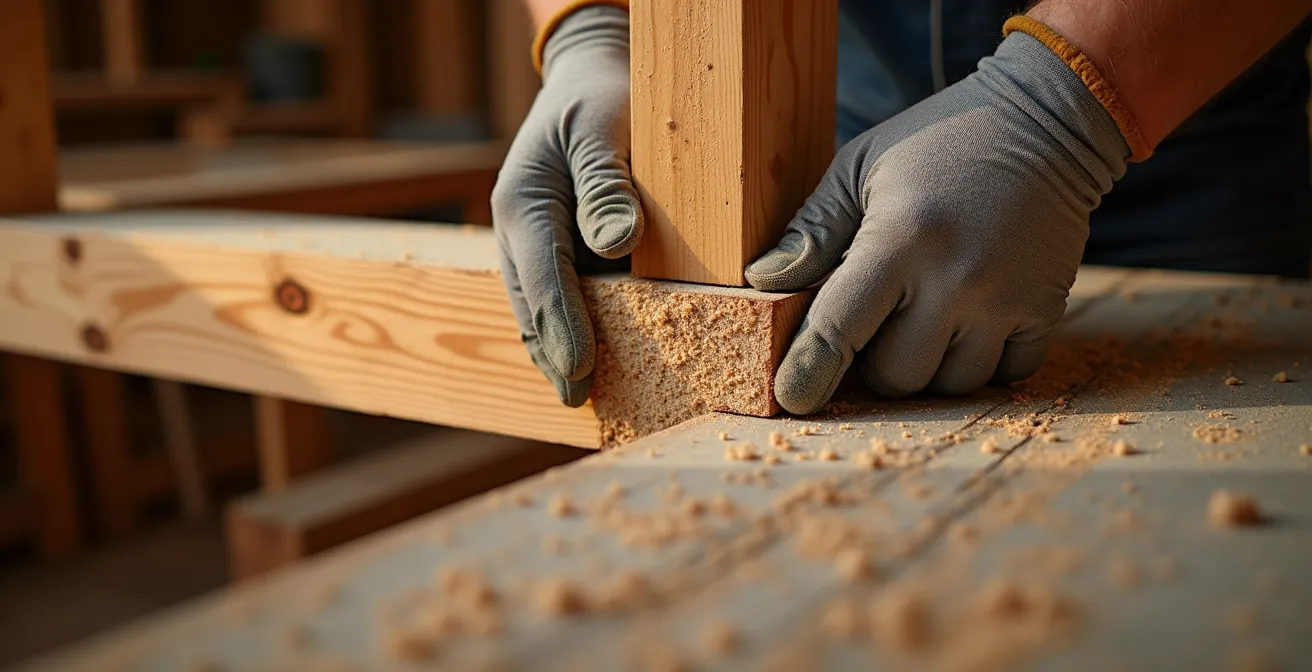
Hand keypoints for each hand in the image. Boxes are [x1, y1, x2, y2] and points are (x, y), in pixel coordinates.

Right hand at [491, 6, 640, 406]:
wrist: (588, 79)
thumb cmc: (603, 97)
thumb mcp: (607, 125)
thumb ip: (608, 181)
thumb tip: (616, 243)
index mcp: (524, 202)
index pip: (542, 274)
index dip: (561, 324)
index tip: (581, 368)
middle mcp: (517, 230)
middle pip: (532, 304)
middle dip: (554, 354)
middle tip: (581, 401)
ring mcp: (531, 244)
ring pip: (539, 308)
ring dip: (559, 350)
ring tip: (588, 397)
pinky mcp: (552, 250)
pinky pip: (557, 296)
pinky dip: (571, 329)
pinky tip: (595, 362)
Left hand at [746, 31, 1129, 414]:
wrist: (1046, 121)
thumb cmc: (937, 144)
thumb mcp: (860, 167)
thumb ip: (812, 230)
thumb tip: (762, 282)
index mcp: (900, 239)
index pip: (840, 329)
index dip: (808, 371)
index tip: (791, 397)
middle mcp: (955, 279)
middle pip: (895, 375)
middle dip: (874, 361)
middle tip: (880, 318)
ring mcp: (1006, 300)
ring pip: (948, 384)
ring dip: (929, 364)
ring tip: (927, 311)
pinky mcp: (1046, 311)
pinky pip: (1002, 376)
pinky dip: (980, 360)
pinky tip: (971, 316)